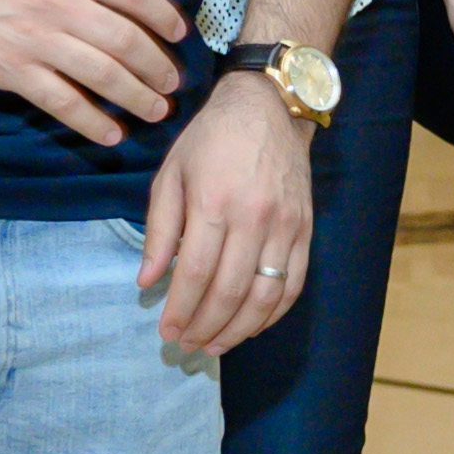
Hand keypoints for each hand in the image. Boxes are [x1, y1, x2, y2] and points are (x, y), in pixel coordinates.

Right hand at [0, 0, 186, 145]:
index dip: (164, 14)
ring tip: (156, 111)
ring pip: (103, 74)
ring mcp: (35, 39)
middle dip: (156, 66)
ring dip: (136, 97)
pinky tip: (112, 133)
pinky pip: (64, 102)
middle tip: (172, 84)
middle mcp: (57, 2)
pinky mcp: (13, 71)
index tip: (179, 34)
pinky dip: (93, 122)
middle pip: (125, 39)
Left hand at [139, 72, 317, 361]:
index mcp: (213, 203)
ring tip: (215, 346)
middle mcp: (252, 218)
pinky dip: (273, 314)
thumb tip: (147, 282)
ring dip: (238, 330)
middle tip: (186, 346)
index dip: (180, 310)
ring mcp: (284, 225)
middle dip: (205, 327)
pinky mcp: (305, 229)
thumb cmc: (211, 139)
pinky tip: (251, 327)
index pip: (194, 273)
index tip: (167, 331)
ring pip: (264, 295)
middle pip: (229, 291)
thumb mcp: (171, 174)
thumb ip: (159, 229)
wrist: (269, 107)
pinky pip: (293, 284)